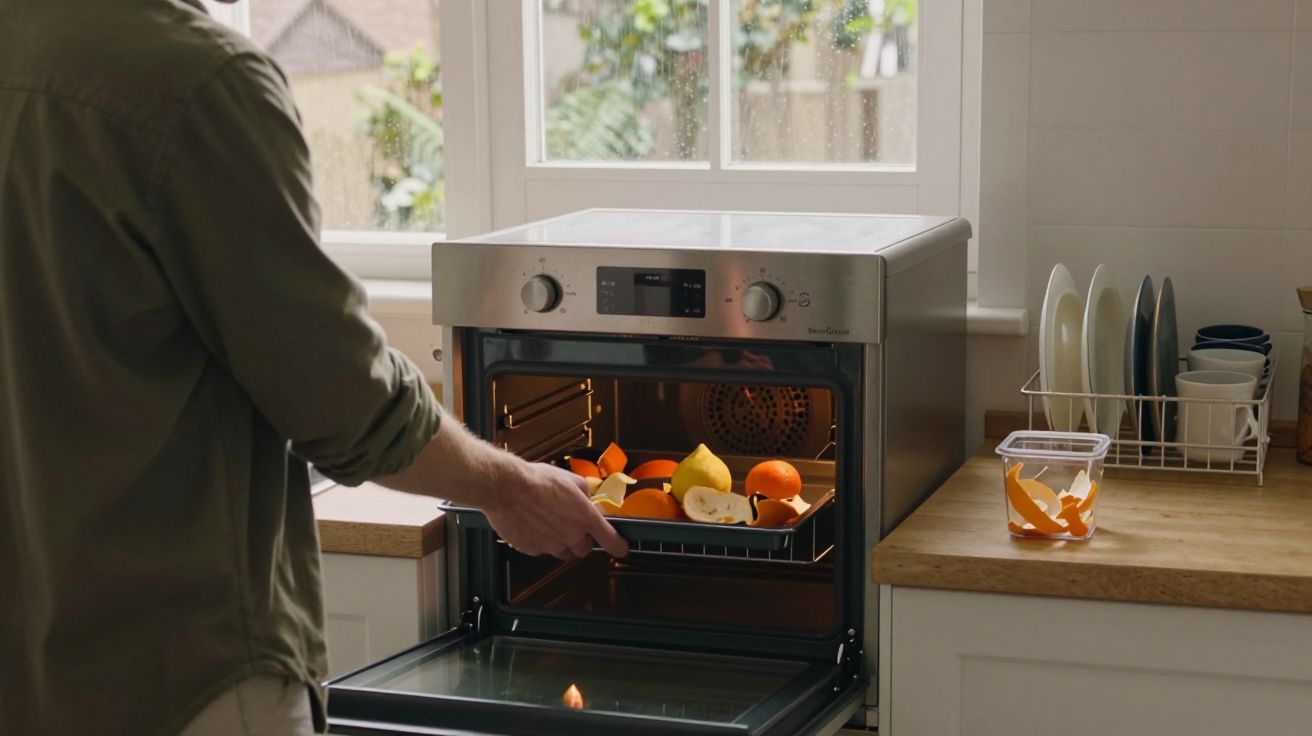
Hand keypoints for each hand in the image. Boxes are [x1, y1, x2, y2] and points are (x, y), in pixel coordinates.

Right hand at [480, 461, 628, 559]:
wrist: (507, 487)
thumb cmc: (537, 480)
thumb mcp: (571, 479)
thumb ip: (584, 492)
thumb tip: (586, 497)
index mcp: (585, 517)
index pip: (610, 540)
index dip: (619, 547)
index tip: (621, 549)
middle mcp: (571, 535)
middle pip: (584, 549)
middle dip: (581, 540)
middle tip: (571, 525)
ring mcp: (551, 545)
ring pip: (563, 552)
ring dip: (562, 542)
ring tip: (550, 523)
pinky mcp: (533, 549)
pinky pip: (542, 550)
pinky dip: (541, 541)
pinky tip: (534, 525)